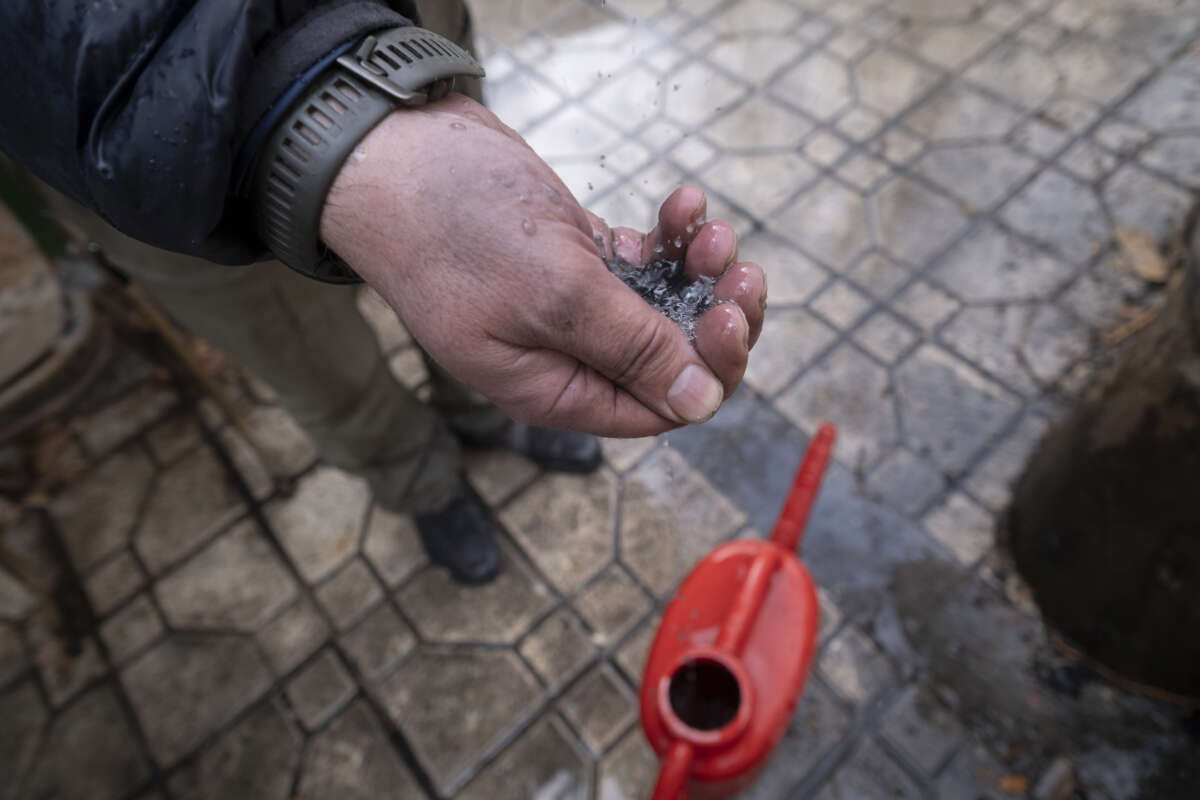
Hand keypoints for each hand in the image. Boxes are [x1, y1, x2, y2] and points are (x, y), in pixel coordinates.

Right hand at [320, 94, 765, 436]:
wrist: (393, 155)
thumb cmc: (453, 231)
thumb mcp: (553, 295)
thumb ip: (630, 348)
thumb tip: (700, 401)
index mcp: (557, 390)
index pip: (659, 408)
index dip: (708, 370)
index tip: (723, 314)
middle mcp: (569, 357)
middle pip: (671, 360)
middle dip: (715, 317)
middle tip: (737, 270)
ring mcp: (573, 306)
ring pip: (663, 308)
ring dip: (699, 271)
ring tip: (706, 227)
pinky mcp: (574, 258)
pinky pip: (642, 264)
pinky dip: (669, 238)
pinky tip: (679, 205)